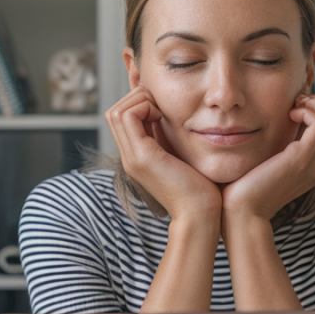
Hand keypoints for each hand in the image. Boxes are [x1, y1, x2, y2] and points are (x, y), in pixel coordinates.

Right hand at [105, 86, 222, 223]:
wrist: (200, 214)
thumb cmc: (199, 187)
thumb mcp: (180, 155)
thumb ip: (170, 139)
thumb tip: (169, 115)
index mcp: (137, 156)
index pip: (120, 118)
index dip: (139, 104)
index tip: (163, 110)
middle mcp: (129, 156)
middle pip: (114, 112)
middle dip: (137, 99)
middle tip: (161, 107)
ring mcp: (132, 157)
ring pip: (116, 111)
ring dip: (140, 102)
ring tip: (162, 113)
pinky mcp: (141, 157)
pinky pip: (128, 116)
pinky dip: (145, 107)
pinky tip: (164, 118)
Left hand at [221, 92, 314, 226]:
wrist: (241, 213)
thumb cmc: (245, 188)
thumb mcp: (269, 162)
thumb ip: (279, 146)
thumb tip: (276, 122)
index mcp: (314, 167)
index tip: (293, 108)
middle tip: (295, 104)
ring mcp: (314, 164)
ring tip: (292, 109)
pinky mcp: (301, 160)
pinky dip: (307, 112)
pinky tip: (287, 116)